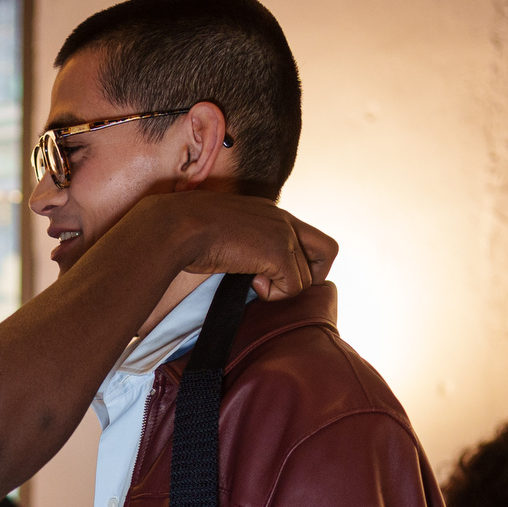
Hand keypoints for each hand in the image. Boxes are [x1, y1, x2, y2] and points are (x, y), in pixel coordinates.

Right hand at [167, 192, 337, 300]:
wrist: (179, 226)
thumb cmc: (186, 233)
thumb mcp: (223, 234)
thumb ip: (243, 245)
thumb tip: (246, 271)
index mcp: (269, 212)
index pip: (305, 236)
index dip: (298, 261)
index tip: (270, 273)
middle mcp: (282, 218)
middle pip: (328, 250)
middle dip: (313, 275)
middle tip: (282, 284)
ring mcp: (283, 234)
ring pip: (306, 277)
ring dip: (281, 288)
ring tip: (251, 280)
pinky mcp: (279, 251)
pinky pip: (294, 287)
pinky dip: (273, 294)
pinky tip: (250, 282)